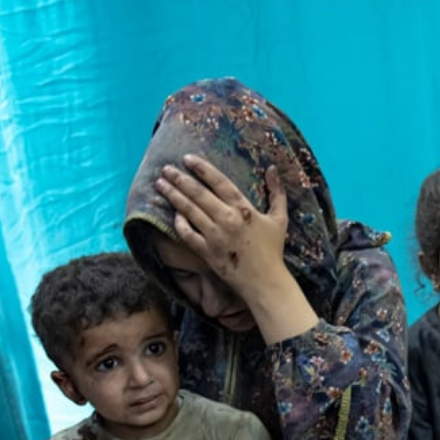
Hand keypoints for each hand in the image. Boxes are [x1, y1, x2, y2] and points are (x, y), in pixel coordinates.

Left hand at [157, 155, 288, 298]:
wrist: (265, 281)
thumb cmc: (273, 249)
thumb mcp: (279, 218)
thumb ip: (276, 192)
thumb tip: (272, 168)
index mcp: (244, 209)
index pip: (219, 182)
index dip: (202, 168)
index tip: (187, 158)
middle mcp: (227, 219)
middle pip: (199, 194)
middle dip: (180, 179)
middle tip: (166, 169)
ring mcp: (215, 236)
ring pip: (189, 211)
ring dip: (173, 196)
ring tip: (160, 185)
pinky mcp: (207, 252)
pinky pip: (187, 234)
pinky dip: (179, 223)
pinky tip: (173, 213)